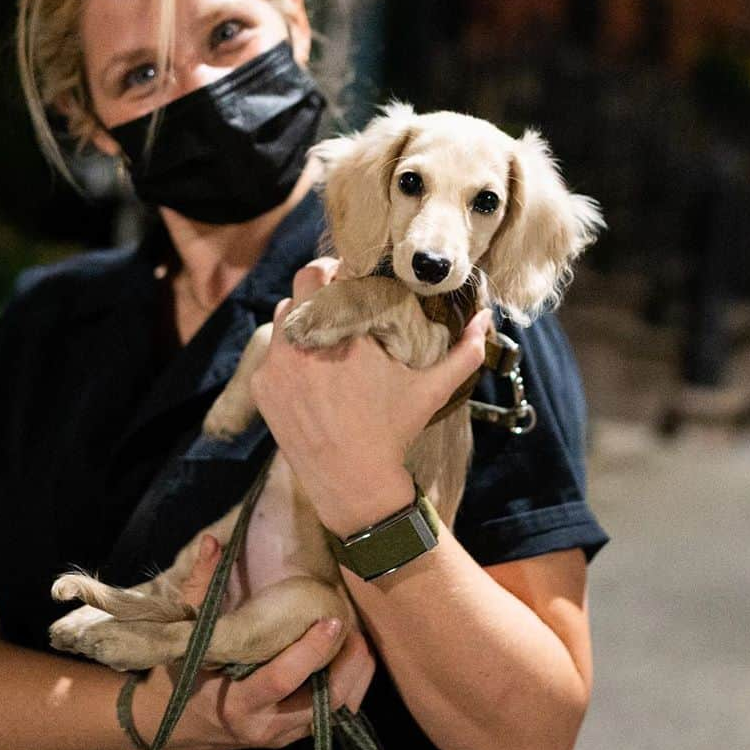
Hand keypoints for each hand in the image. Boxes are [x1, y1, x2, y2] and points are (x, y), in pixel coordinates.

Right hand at [133, 535, 375, 749]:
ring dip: (356, 673)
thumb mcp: (186, 636)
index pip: (282, 678)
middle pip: (324, 700)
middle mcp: (266, 725)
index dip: (311, 650)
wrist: (178, 728)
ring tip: (360, 635)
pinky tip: (354, 654)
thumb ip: (200, 589)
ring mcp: (285, 735)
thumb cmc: (182, 677)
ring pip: (337, 710)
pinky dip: (351, 684)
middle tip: (356, 624)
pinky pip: (334, 714)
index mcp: (237, 702)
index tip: (332, 619)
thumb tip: (213, 542)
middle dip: (349, 664)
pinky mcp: (297, 735)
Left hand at [250, 259, 491, 534]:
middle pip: (301, 285)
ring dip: (300, 314)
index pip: (330, 275)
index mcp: (345, 333)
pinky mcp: (263, 385)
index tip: (349, 274)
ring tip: (320, 326)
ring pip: (282, 316)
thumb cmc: (394, 431)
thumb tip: (485, 319)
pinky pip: (270, 352)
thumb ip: (464, 351)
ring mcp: (279, 364)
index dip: (338, 268)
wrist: (352, 481)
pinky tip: (306, 362)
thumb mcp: (432, 390)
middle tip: (334, 292)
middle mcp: (306, 342)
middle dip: (317, 283)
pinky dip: (286, 351)